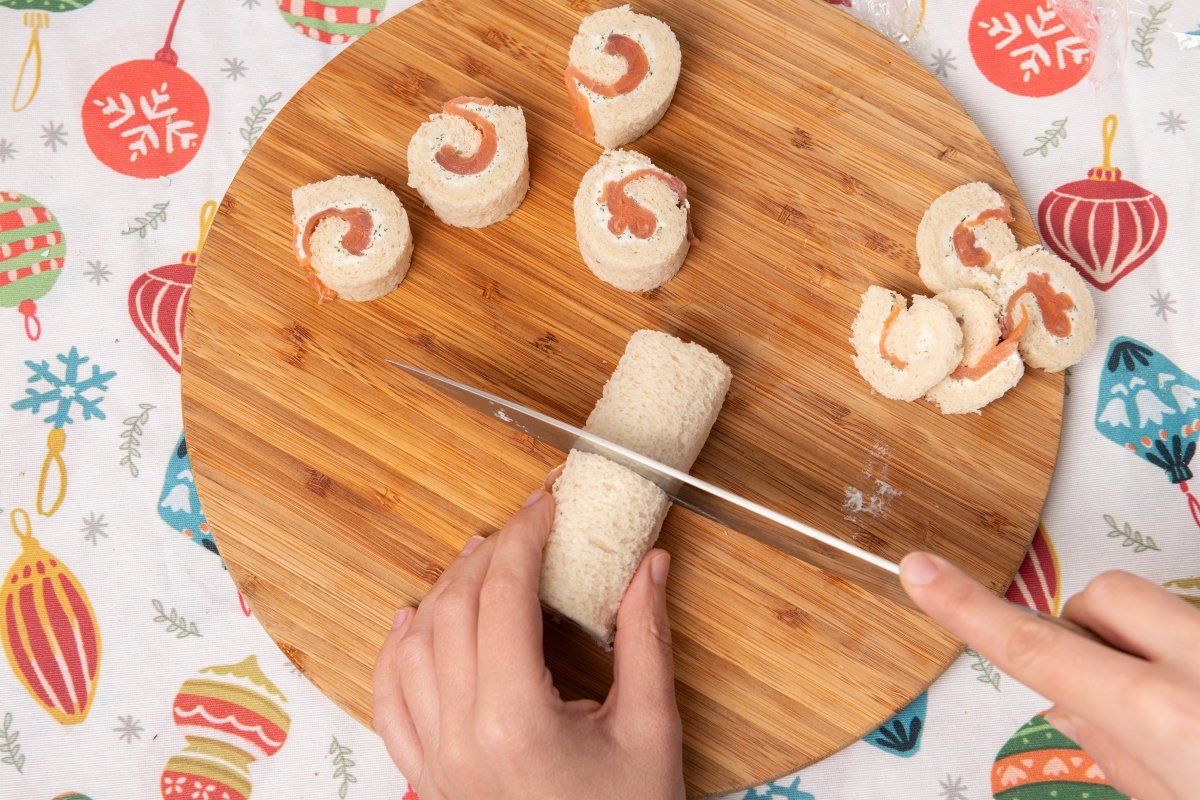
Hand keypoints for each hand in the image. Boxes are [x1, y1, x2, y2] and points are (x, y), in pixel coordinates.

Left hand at [373, 488, 685, 799]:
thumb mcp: (652, 731)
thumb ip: (647, 640)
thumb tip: (650, 564)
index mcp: (515, 721)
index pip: (503, 598)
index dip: (524, 538)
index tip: (545, 504)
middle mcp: (459, 737)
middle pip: (453, 610)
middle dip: (487, 554)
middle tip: (524, 528)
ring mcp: (434, 759)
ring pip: (414, 647)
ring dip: (444, 592)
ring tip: (478, 560)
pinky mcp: (427, 776)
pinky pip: (389, 699)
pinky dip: (395, 651)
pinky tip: (413, 621)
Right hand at [901, 552, 1199, 799]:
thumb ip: (1120, 755)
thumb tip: (1075, 710)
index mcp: (1162, 715)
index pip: (1034, 649)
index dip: (967, 609)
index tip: (921, 571)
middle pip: (1104, 594)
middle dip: (1089, 628)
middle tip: (1115, 692)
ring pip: (1156, 603)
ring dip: (1145, 641)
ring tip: (1179, 706)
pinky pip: (1195, 626)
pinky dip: (1188, 657)